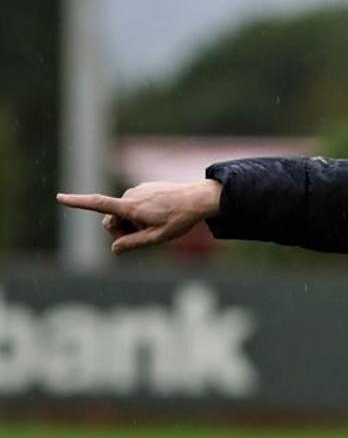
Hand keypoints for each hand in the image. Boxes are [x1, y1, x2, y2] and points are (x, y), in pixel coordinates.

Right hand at [57, 180, 222, 253]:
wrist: (199, 199)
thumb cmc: (179, 220)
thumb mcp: (157, 238)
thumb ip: (133, 244)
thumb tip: (114, 249)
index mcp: (131, 207)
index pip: (99, 204)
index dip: (78, 203)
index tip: (60, 197)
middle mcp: (131, 196)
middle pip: (111, 220)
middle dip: (120, 231)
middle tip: (143, 235)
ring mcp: (137, 190)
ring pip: (122, 213)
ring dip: (132, 222)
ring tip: (155, 223)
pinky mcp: (144, 188)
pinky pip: (133, 205)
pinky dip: (139, 213)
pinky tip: (160, 214)